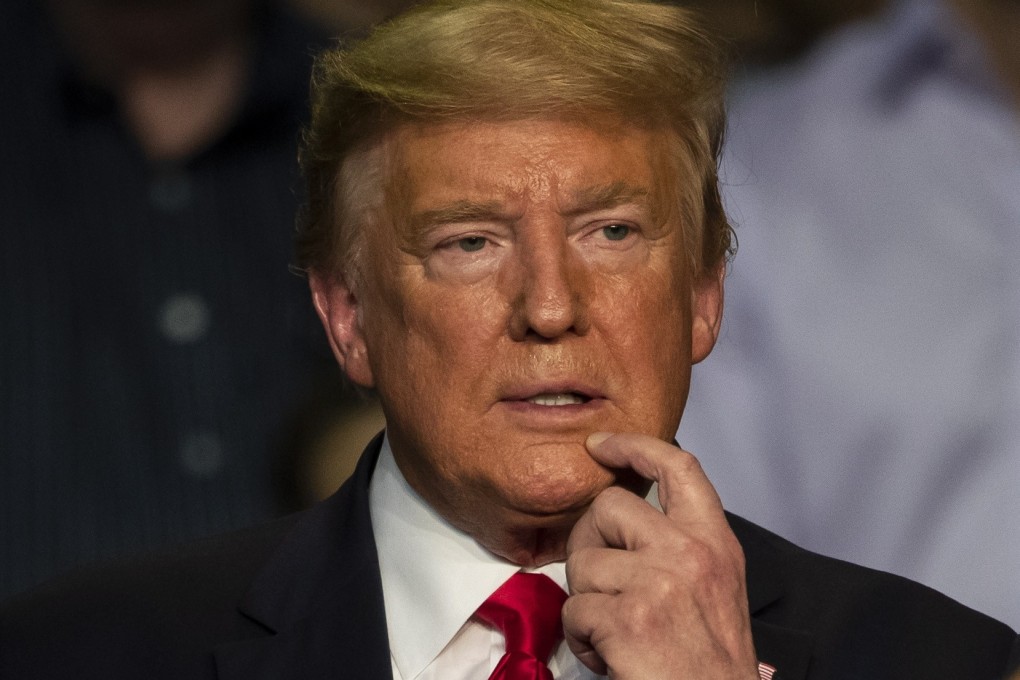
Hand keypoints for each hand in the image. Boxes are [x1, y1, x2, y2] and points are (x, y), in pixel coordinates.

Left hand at [562, 432, 758, 678]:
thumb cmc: (711, 663)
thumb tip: (625, 520)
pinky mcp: (628, 619)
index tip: (601, 444)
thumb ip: (679, 545)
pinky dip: (581, 637)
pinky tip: (609, 655)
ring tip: (614, 630)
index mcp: (714, 543)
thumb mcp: (715, 587)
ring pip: (582, 561)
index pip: (679, 467)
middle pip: (608, 507)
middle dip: (590, 541)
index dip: (635, 445)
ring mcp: (659, 583)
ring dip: (586, 600)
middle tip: (601, 581)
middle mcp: (689, 554)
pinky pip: (573, 609)